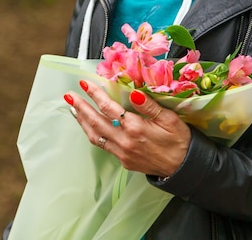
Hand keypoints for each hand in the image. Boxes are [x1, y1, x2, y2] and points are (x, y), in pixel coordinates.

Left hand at [64, 81, 190, 177]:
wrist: (182, 167)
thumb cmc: (178, 139)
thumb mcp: (169, 118)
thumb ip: (150, 106)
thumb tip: (134, 94)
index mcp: (136, 128)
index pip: (109, 108)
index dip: (95, 95)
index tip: (85, 84)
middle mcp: (124, 141)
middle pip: (96, 121)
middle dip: (81, 107)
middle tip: (69, 95)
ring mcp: (122, 152)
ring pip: (95, 136)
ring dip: (82, 121)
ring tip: (73, 108)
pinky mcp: (122, 160)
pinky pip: (101, 145)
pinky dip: (91, 133)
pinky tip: (88, 126)